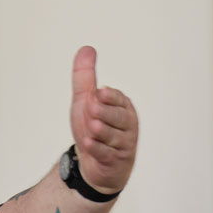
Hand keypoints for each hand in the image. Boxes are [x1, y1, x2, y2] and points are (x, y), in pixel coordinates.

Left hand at [70, 46, 137, 193]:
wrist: (93, 163)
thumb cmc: (93, 128)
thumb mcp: (85, 101)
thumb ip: (85, 78)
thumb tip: (86, 49)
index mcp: (122, 107)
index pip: (119, 100)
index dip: (109, 97)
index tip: (100, 92)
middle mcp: (127, 124)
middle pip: (118, 117)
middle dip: (105, 113)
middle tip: (92, 108)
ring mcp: (123, 144)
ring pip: (113, 136)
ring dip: (101, 132)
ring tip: (92, 127)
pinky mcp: (115, 161)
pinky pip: (107, 154)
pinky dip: (97, 149)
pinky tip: (88, 144)